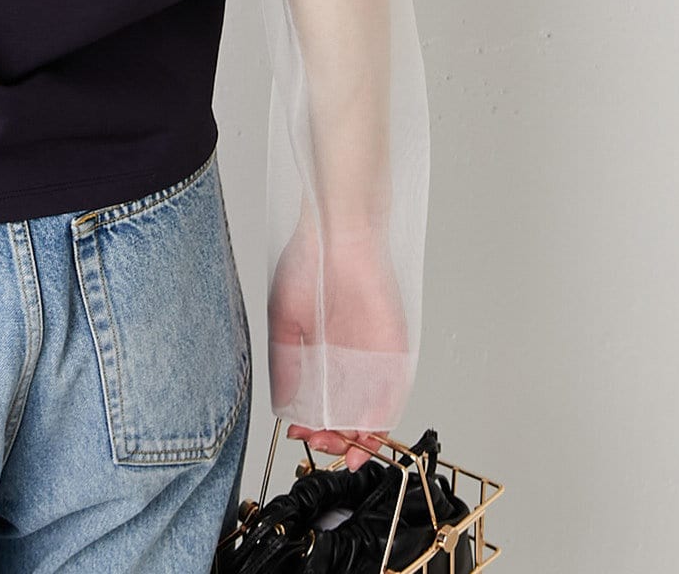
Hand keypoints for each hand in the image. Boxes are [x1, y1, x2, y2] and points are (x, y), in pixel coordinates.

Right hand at [269, 220, 410, 470]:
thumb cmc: (308, 262)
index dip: (312, 421)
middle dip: (335, 435)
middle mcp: (349, 355)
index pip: (322, 398)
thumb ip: (285, 363)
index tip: (300, 434)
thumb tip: (283, 402)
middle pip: (349, 409)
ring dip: (361, 433)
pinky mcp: (393, 344)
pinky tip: (370, 427)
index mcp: (322, 349)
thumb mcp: (284, 318)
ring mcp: (372, 351)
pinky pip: (395, 385)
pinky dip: (385, 410)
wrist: (337, 231)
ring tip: (345, 447)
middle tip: (321, 444)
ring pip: (374, 405)